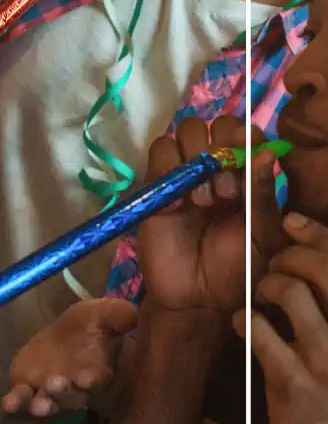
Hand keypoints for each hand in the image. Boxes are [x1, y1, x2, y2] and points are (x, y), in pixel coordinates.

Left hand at [3, 297, 137, 418]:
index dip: (93, 380)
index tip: (87, 378)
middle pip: (73, 397)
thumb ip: (120, 315)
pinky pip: (21, 398)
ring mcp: (51, 391)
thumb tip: (137, 315)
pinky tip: (8, 404)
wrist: (64, 332)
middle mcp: (77, 389)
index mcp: (100, 371)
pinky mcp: (28, 387)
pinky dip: (16, 402)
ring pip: (48, 403)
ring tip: (38, 404)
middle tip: (57, 384)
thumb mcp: (105, 313)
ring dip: (43, 404)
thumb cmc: (89, 324)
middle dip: (65, 392)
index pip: (99, 381)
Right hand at [137, 117, 280, 314]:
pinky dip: (168, 170)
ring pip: (182, 133)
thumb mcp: (263, 236)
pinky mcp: (155, 187)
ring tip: (205, 201)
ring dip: (194, 159)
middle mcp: (215, 169)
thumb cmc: (238, 270)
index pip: (245, 133)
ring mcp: (183, 176)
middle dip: (220, 148)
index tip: (246, 162)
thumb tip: (268, 153)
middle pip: (212, 124)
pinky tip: (180, 204)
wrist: (199, 299)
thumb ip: (263, 196)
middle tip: (226, 191)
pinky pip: (157, 155)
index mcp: (246, 176)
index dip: (245, 138)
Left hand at [235, 212, 327, 423]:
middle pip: (321, 268)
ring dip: (268, 285)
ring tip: (262, 297)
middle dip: (291, 254)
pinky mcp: (294, 381)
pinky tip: (245, 325)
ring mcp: (327, 359)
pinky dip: (245, 319)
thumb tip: (304, 242)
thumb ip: (325, 302)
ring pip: (290, 291)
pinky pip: (258, 328)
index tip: (293, 221)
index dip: (318, 234)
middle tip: (275, 264)